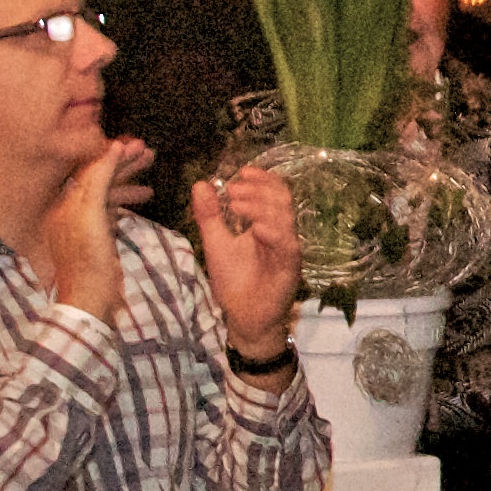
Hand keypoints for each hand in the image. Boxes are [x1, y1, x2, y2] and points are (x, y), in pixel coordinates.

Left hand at [43, 138, 156, 315]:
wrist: (91, 300)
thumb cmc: (89, 259)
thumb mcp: (92, 214)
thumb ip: (99, 179)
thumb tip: (112, 147)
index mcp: (66, 203)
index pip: (90, 169)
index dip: (113, 155)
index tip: (137, 145)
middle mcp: (71, 211)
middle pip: (98, 179)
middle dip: (123, 166)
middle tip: (149, 153)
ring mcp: (84, 226)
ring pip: (107, 194)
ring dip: (128, 183)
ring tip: (151, 173)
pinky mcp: (96, 239)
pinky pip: (111, 211)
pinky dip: (126, 202)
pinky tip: (143, 198)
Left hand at [189, 161, 303, 358]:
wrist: (244, 318)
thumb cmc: (234, 281)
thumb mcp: (216, 243)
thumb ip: (209, 215)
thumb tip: (200, 184)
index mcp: (267, 223)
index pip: (274, 192)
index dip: (262, 179)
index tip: (242, 172)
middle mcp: (281, 233)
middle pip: (282, 199)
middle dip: (257, 189)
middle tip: (233, 191)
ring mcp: (288, 250)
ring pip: (285, 218)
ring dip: (260, 207)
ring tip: (235, 206)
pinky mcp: (290, 269)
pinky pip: (288, 246)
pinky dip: (274, 233)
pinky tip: (256, 229)